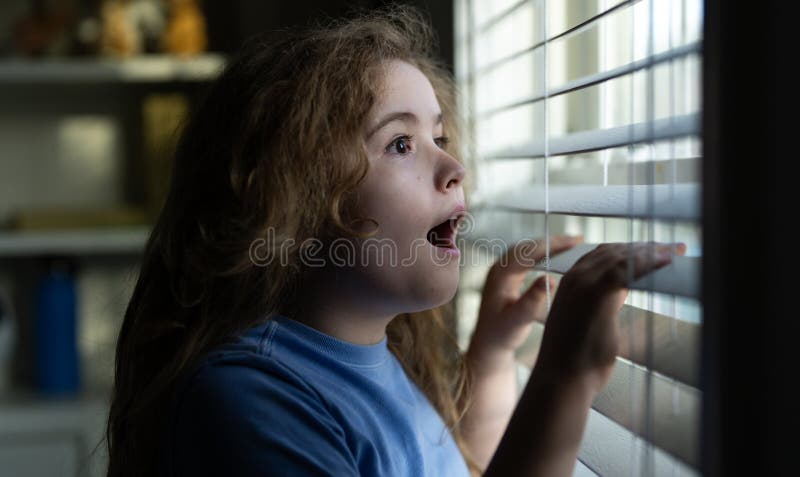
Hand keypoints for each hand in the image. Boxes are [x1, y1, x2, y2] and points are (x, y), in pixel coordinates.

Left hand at [470, 235, 581, 355]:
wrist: (489, 343)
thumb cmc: (502, 333)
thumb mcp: (518, 320)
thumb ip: (532, 301)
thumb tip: (550, 279)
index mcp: (500, 274)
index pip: (530, 252)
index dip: (553, 245)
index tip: (574, 242)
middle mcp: (500, 267)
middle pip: (529, 246)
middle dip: (554, 241)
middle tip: (579, 239)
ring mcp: (503, 270)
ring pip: (529, 250)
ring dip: (549, 246)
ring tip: (572, 244)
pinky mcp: (509, 275)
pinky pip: (528, 258)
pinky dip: (544, 254)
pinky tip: (558, 257)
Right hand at [535, 242, 686, 392]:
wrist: (561, 379)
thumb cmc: (576, 359)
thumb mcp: (590, 322)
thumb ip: (604, 302)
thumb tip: (623, 292)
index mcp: (570, 283)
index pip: (602, 254)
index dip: (629, 250)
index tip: (653, 249)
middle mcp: (575, 278)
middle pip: (614, 251)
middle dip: (644, 247)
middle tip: (670, 248)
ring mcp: (583, 284)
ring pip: (621, 256)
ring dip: (650, 251)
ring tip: (672, 251)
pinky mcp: (597, 294)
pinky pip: (627, 269)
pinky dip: (649, 261)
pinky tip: (666, 260)